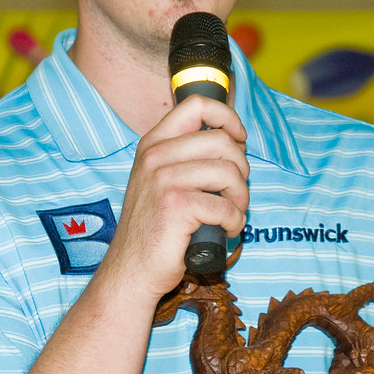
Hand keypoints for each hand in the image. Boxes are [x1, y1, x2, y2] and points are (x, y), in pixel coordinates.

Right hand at [103, 94, 249, 299]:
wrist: (131, 269)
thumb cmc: (155, 227)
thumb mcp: (160, 179)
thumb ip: (185, 155)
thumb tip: (232, 139)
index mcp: (154, 143)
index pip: (197, 104)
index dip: (228, 117)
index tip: (239, 139)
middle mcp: (156, 156)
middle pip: (222, 140)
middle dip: (242, 168)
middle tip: (235, 192)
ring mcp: (164, 180)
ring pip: (230, 172)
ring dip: (242, 197)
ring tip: (233, 213)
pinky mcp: (176, 206)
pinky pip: (226, 206)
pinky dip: (236, 222)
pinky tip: (228, 230)